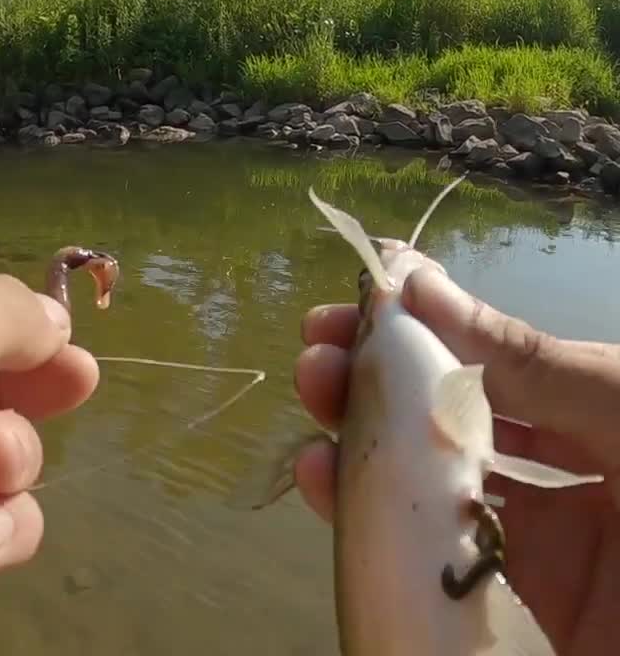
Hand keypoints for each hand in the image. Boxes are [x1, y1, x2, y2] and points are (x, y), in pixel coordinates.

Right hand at [291, 265, 619, 654]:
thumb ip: (526, 361)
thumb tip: (419, 286)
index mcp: (614, 420)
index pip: (503, 364)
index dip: (431, 326)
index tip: (363, 294)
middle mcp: (576, 481)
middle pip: (456, 421)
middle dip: (381, 378)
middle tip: (319, 348)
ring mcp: (540, 553)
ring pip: (428, 489)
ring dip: (358, 442)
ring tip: (311, 400)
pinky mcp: (514, 616)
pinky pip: (429, 566)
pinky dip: (368, 523)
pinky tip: (322, 480)